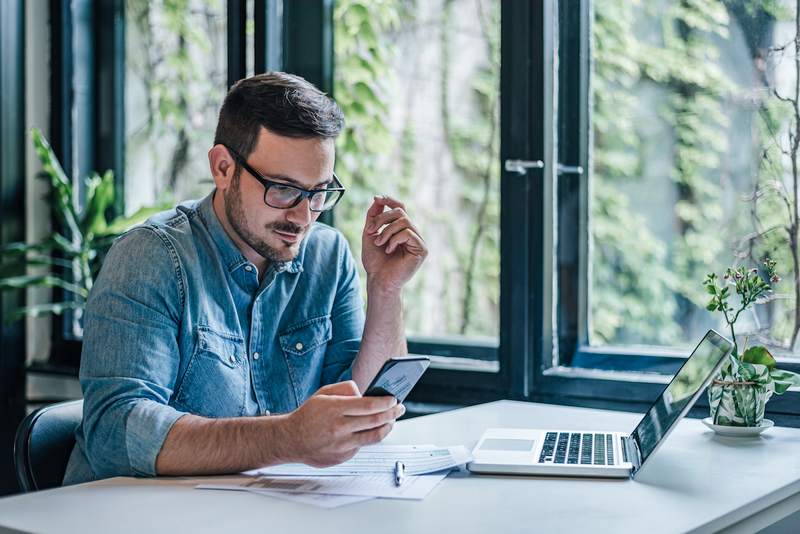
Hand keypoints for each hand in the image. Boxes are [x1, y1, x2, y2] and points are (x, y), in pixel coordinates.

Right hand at [284, 380, 404, 466]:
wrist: (292, 440)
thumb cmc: (309, 415)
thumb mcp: (323, 394)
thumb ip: (346, 389)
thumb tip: (365, 393)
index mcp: (335, 408)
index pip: (369, 405)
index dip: (386, 402)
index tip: (394, 399)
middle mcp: (339, 428)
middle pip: (376, 421)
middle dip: (392, 413)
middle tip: (399, 408)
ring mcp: (341, 445)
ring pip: (374, 437)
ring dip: (387, 427)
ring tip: (391, 421)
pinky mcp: (342, 457)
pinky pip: (362, 446)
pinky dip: (368, 437)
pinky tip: (370, 430)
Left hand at [362, 196, 427, 292]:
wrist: (378, 280)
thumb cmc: (375, 261)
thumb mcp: (370, 234)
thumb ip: (374, 216)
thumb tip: (378, 198)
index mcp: (402, 230)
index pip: (400, 208)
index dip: (390, 200)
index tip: (376, 198)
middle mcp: (412, 233)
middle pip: (401, 212)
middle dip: (382, 218)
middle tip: (370, 230)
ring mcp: (419, 241)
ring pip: (404, 221)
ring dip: (386, 231)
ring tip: (379, 243)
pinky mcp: (422, 249)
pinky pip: (408, 233)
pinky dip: (395, 239)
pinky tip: (389, 250)